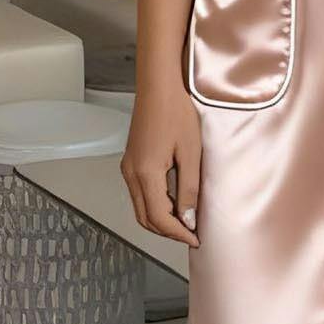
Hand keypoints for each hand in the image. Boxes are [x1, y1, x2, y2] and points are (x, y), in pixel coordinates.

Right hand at [121, 80, 201, 248]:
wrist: (158, 85)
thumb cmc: (177, 112)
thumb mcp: (190, 153)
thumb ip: (189, 189)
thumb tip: (188, 219)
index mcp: (145, 173)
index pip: (159, 218)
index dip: (178, 233)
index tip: (196, 239)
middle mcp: (130, 173)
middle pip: (145, 218)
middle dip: (168, 231)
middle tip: (192, 234)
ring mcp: (127, 167)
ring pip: (140, 208)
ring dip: (161, 220)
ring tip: (185, 221)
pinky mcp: (130, 161)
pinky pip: (139, 193)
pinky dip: (155, 205)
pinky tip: (174, 201)